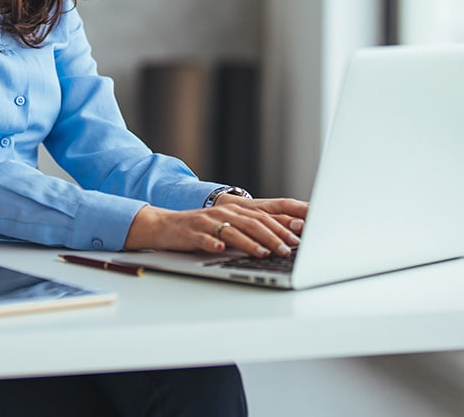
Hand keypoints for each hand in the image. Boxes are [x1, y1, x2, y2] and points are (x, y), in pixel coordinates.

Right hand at [123, 195, 308, 254]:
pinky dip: (213, 244)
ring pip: (232, 231)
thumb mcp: (226, 227)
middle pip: (252, 223)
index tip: (299, 239)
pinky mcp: (191, 232)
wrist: (164, 225)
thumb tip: (277, 243)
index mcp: (234, 210)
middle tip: (287, 249)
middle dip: (272, 237)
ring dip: (249, 243)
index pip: (263, 218)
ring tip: (263, 253)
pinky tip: (221, 250)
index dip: (282, 227)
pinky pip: (204, 238)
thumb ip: (248, 232)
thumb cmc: (200, 229)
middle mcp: (223, 213)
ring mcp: (206, 222)